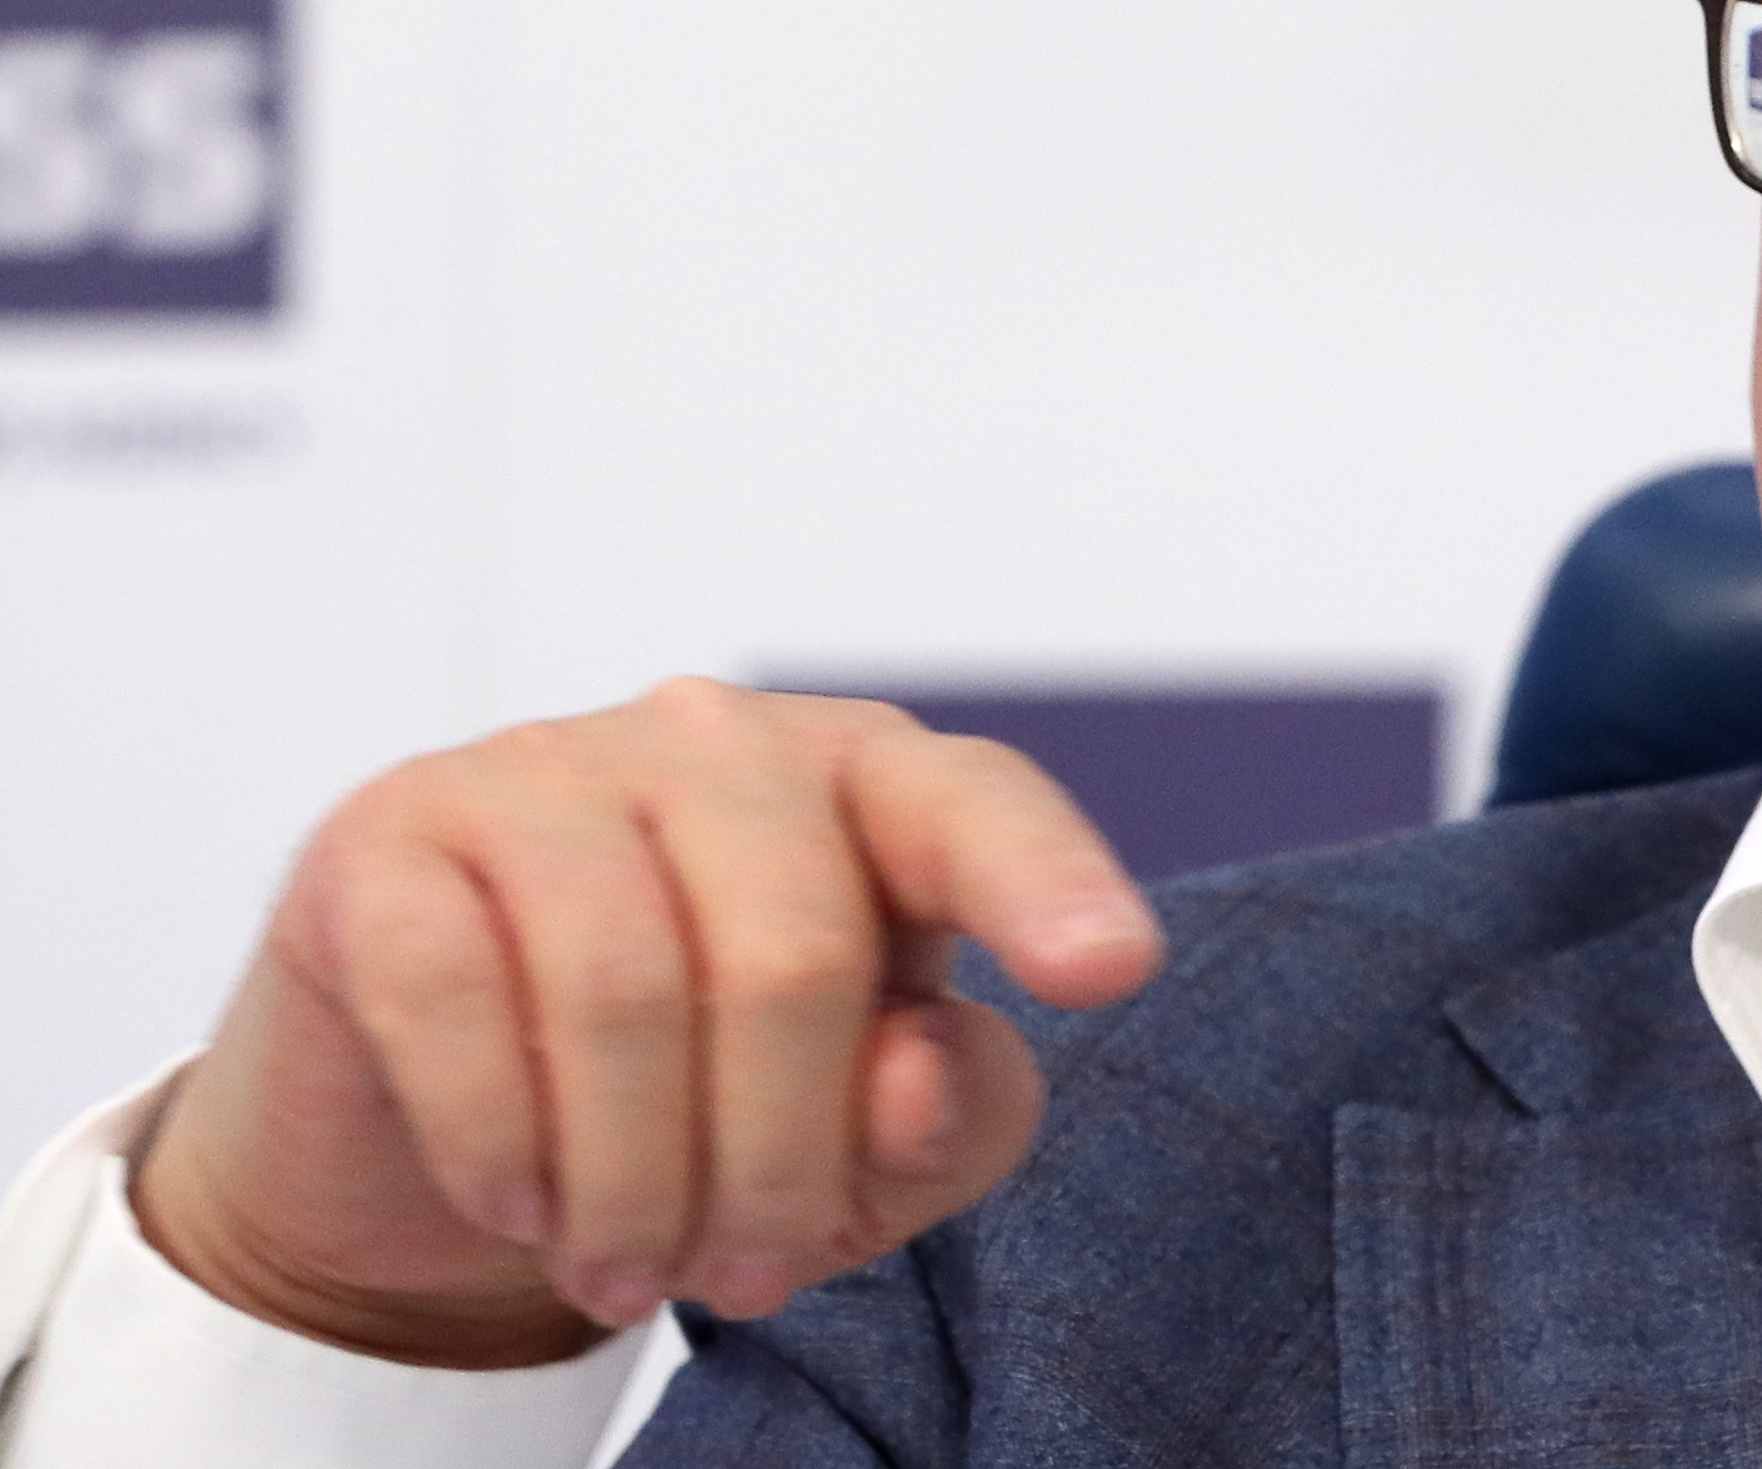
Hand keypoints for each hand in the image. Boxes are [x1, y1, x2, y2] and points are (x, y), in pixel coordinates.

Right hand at [128, 680, 1163, 1367]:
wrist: (446, 1125)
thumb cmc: (711, 1103)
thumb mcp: (869, 1140)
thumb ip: (947, 1113)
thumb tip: (915, 1075)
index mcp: (876, 785)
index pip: (980, 811)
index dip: (1049, 885)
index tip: (1112, 969)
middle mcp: (722, 740)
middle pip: (793, 955)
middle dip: (777, 1165)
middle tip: (750, 1276)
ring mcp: (548, 766)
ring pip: (622, 990)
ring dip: (634, 1186)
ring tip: (634, 1274)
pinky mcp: (393, 834)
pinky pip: (455, 997)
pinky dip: (501, 1144)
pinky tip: (524, 1208)